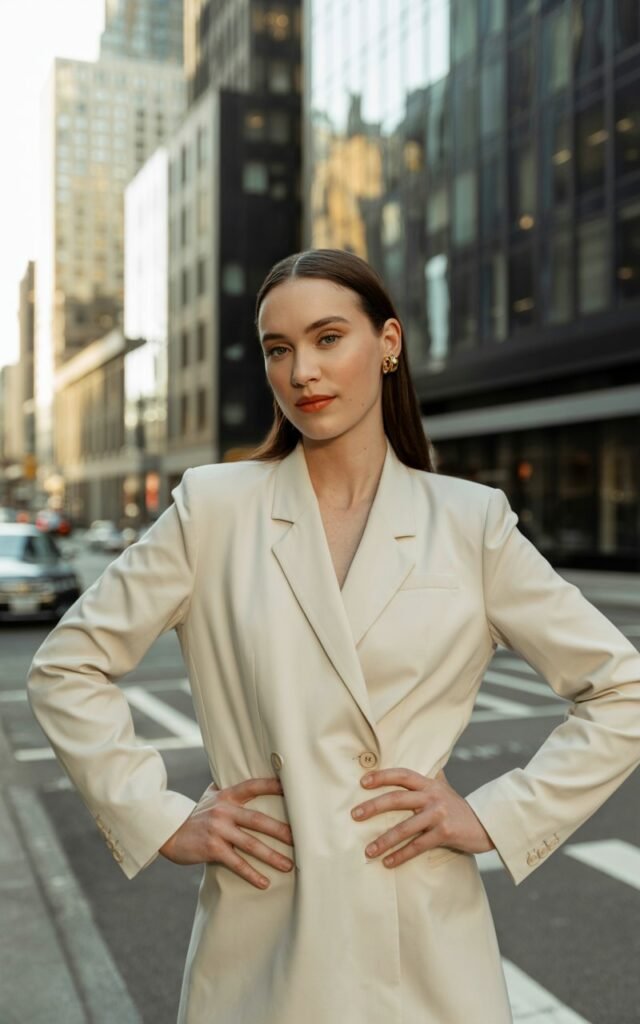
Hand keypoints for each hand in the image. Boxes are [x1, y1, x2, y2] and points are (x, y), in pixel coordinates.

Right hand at [159, 777, 294, 888]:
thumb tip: (250, 774)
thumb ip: (229, 789)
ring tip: (289, 865)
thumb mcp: (211, 796)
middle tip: (303, 839)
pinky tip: (264, 883)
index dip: (272, 785)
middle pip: (258, 820)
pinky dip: (251, 874)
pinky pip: (236, 863)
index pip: (253, 786)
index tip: (292, 787)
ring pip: (250, 844)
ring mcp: (218, 829)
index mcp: (226, 795)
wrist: (168, 832)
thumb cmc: (196, 815)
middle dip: (282, 830)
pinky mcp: (212, 848)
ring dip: (272, 856)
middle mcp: (224, 810)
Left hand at [351, 767, 494, 867]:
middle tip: (354, 814)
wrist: (487, 824)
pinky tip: (388, 862)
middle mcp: (432, 796)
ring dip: (384, 840)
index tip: (363, 781)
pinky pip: (418, 846)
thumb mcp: (444, 790)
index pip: (402, 774)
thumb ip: (428, 780)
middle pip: (397, 798)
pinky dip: (401, 855)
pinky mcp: (445, 833)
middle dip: (373, 807)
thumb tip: (415, 770)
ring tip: (368, 850)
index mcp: (429, 784)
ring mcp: (438, 814)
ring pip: (405, 827)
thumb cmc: (459, 809)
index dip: (382, 776)